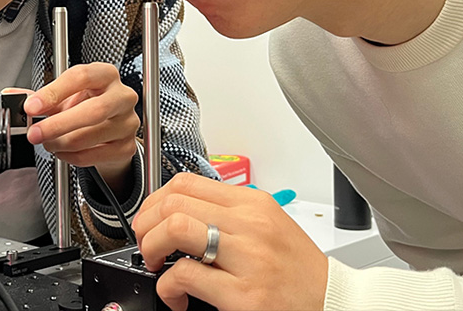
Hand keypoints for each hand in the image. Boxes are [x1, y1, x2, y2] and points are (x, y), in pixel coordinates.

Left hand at [23, 62, 139, 191]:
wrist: (110, 126)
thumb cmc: (86, 104)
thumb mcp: (64, 95)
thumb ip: (38, 96)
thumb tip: (12, 97)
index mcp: (105, 74)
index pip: (81, 77)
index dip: (53, 92)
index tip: (32, 107)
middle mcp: (122, 96)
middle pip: (93, 111)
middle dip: (57, 125)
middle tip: (35, 133)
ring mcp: (128, 123)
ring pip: (90, 137)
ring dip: (61, 143)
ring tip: (48, 142)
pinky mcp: (127, 147)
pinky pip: (93, 156)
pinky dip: (71, 157)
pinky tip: (62, 151)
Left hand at [132, 173, 328, 310]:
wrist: (335, 303)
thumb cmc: (299, 271)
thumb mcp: (269, 225)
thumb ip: (229, 214)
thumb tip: (179, 210)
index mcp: (253, 204)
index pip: (186, 182)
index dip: (154, 200)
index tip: (149, 219)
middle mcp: (251, 225)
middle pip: (174, 202)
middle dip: (146, 224)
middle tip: (147, 245)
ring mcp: (248, 258)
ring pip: (176, 228)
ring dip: (152, 247)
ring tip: (157, 264)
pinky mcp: (245, 294)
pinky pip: (186, 276)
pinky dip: (168, 287)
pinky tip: (177, 296)